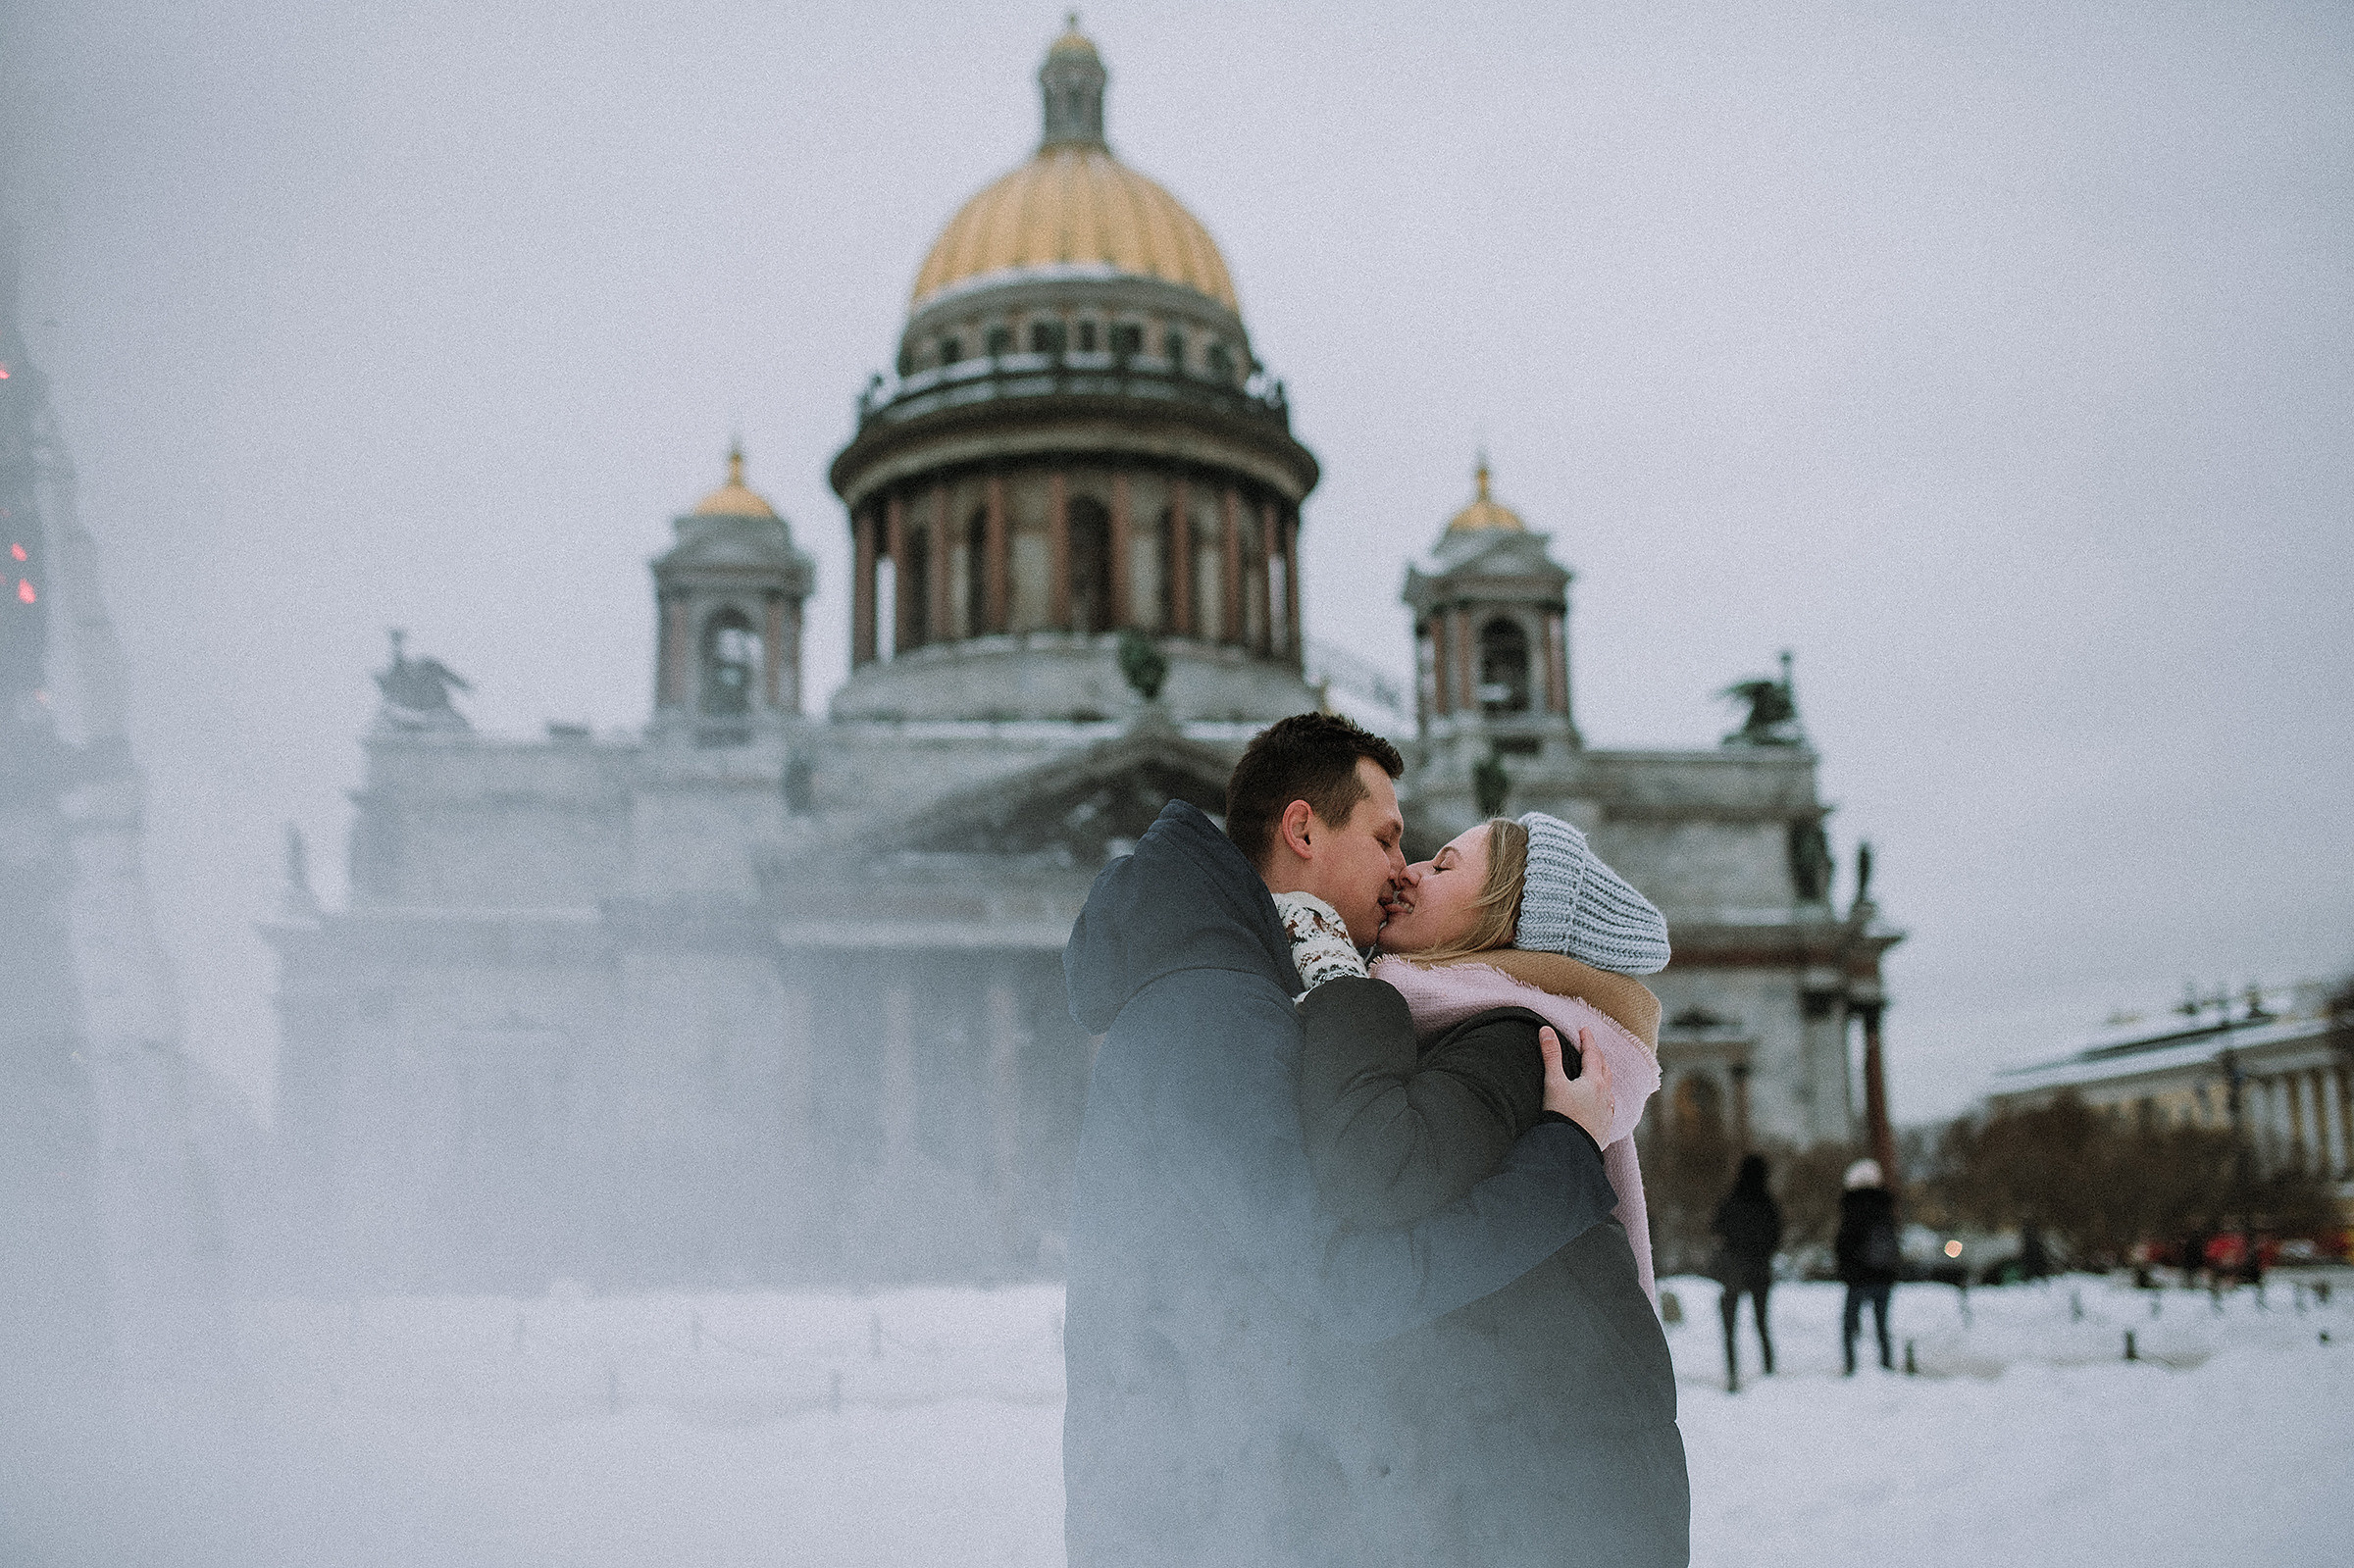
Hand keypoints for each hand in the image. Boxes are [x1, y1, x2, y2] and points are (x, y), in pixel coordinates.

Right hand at [1538, 1025, 1614, 1147]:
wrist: (1570, 1149)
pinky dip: (1606, 1097)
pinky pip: (1609, 1107)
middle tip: (1591, 1045)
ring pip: (1609, 1087)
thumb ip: (1551, 1055)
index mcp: (1593, 1081)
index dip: (1588, 1040)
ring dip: (1604, 1074)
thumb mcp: (1553, 1082)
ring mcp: (1607, 1112)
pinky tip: (1604, 1101)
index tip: (1584, 1029)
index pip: (1592, 1054)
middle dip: (1597, 1054)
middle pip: (1604, 1068)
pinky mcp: (1605, 1127)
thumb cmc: (1561, 1115)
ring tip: (1599, 1069)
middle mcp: (1605, 1095)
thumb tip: (1546, 1030)